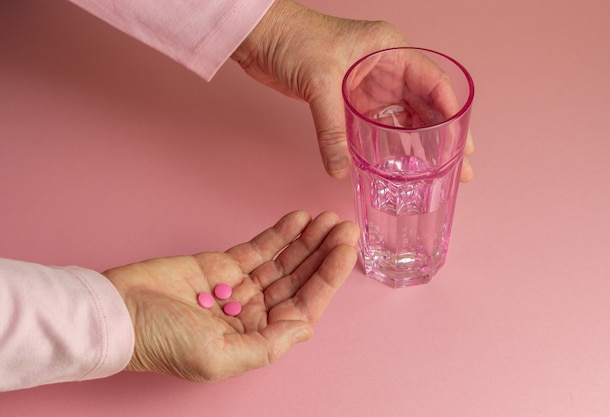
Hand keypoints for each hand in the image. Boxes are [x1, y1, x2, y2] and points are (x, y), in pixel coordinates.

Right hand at [103, 211, 358, 381]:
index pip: (304, 305)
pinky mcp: (221, 265)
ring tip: (328, 219)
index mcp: (257, 338)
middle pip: (298, 280)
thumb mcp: (219, 356)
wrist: (119, 312)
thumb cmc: (163, 341)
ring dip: (306, 240)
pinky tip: (299, 220)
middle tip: (345, 227)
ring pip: (282, 261)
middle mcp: (252, 313)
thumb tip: (305, 330)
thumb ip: (267, 345)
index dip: (328, 277)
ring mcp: (238, 287)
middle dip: (324, 253)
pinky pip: (257, 248)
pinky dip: (279, 233)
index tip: (346, 250)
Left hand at [232, 0, 473, 180]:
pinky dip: (384, 145)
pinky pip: (373, 126)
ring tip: (433, 172)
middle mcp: (384, 67)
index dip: (449, 113)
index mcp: (389, 49)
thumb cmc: (293, 38)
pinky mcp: (347, 100)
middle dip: (440, 136)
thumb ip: (333, 128)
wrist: (259, 36)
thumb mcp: (320, 83)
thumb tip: (340, 168)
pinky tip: (395, 165)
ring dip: (415, 144)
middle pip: (422, 105)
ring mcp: (367, 84)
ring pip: (400, 118)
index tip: (461, 143)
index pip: (432, 82)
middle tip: (457, 167)